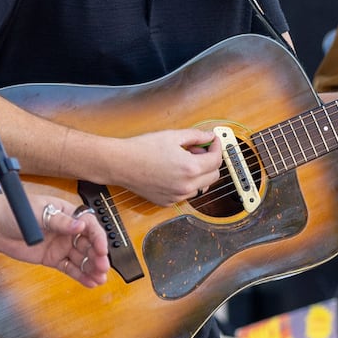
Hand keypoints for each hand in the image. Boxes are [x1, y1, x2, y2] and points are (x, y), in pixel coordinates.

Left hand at [0, 196, 110, 286]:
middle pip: (88, 244)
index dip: (98, 237)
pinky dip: (80, 275)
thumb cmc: (15, 212)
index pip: (89, 225)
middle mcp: (68, 230)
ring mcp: (61, 245)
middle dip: (98, 256)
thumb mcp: (38, 213)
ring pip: (81, 258)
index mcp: (67, 213)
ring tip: (100, 279)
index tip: (102, 249)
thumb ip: (59, 221)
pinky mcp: (53, 259)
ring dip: (92, 268)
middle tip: (103, 267)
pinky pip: (70, 268)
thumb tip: (80, 225)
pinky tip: (90, 282)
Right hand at [103, 129, 223, 206]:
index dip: (217, 148)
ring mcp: (177, 196)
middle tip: (198, 150)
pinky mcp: (168, 202)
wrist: (121, 164)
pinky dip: (186, 183)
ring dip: (199, 174)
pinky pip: (186, 193)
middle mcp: (186, 186)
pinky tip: (173, 171)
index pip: (216, 160)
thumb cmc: (142, 148)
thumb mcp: (172, 136)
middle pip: (214, 175)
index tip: (213, 142)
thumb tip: (209, 136)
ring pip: (201, 186)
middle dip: (210, 161)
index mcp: (190, 168)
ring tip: (184, 161)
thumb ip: (196, 136)